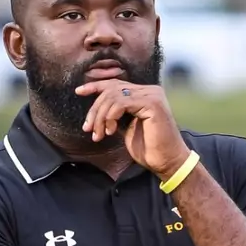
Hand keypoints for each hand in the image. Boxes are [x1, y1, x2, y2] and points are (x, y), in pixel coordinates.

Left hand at [74, 80, 190, 177]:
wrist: (167, 162)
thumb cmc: (148, 148)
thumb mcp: (126, 126)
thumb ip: (116, 113)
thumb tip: (97, 107)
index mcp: (144, 93)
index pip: (115, 84)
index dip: (95, 86)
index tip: (78, 92)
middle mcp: (150, 90)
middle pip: (111, 89)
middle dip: (95, 109)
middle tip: (87, 128)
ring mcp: (152, 95)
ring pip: (113, 96)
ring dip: (100, 116)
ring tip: (98, 134)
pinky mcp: (152, 104)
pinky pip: (121, 103)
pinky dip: (110, 117)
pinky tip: (110, 131)